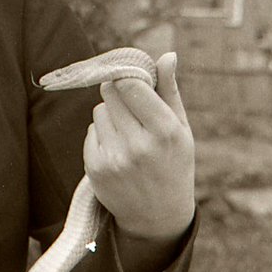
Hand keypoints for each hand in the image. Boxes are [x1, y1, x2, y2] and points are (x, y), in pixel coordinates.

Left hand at [83, 52, 195, 244]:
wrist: (157, 216)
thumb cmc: (173, 164)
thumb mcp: (181, 129)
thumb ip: (170, 91)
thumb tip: (167, 55)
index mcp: (165, 131)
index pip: (130, 85)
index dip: (127, 76)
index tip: (131, 78)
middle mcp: (138, 145)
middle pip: (111, 93)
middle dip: (119, 93)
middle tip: (132, 109)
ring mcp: (114, 158)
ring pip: (99, 111)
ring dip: (110, 115)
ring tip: (128, 134)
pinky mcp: (95, 168)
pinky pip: (90, 132)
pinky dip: (101, 135)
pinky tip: (118, 151)